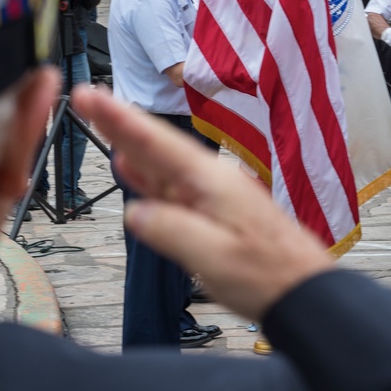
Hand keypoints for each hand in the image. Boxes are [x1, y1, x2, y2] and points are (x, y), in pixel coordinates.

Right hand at [71, 86, 332, 319]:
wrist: (304, 293)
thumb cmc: (268, 276)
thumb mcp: (213, 257)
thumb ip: (171, 231)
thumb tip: (134, 213)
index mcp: (212, 182)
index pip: (156, 143)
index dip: (119, 119)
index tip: (90, 96)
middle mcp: (213, 181)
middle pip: (157, 146)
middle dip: (119, 122)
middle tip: (86, 98)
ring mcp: (215, 196)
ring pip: (163, 165)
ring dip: (131, 144)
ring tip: (102, 123)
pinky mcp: (217, 214)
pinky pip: (174, 187)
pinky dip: (149, 175)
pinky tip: (134, 170)